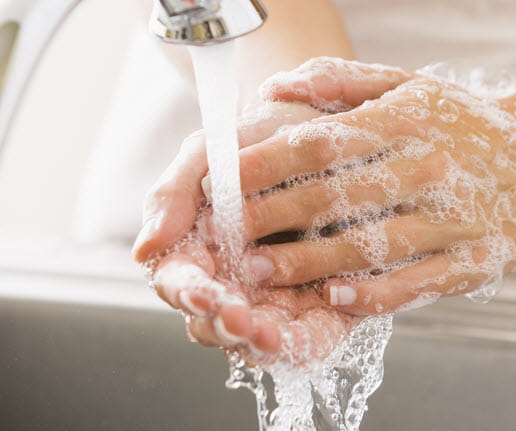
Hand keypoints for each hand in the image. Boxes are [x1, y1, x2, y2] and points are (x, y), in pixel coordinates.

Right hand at [133, 102, 361, 364]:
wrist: (314, 128)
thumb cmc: (254, 142)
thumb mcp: (210, 153)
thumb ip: (173, 194)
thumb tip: (144, 250)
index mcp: (195, 250)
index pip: (181, 284)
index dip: (190, 294)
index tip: (205, 295)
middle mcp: (230, 280)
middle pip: (214, 322)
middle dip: (225, 326)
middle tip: (241, 322)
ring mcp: (271, 295)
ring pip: (255, 337)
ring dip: (259, 342)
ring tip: (269, 337)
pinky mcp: (316, 302)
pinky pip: (306, 336)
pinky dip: (303, 343)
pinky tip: (302, 339)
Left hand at [235, 57, 515, 314]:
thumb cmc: (467, 122)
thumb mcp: (410, 87)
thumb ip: (342, 83)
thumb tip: (274, 87)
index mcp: (407, 121)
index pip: (322, 142)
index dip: (265, 163)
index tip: (220, 182)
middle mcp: (429, 167)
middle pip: (338, 196)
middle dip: (274, 218)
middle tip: (226, 237)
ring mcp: (456, 217)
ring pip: (372, 245)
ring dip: (312, 263)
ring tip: (261, 274)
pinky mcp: (478, 258)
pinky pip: (419, 281)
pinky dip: (376, 292)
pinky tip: (337, 297)